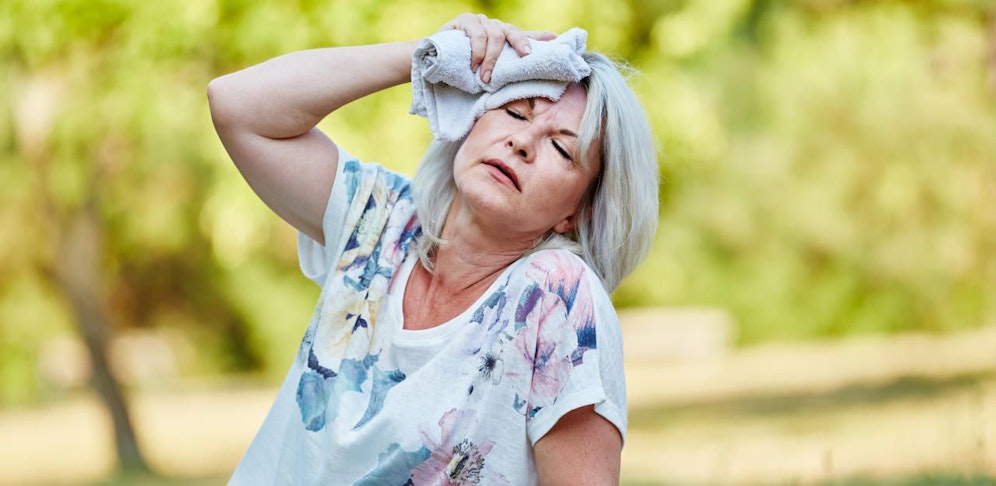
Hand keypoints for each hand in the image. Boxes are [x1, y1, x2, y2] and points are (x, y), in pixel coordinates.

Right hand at [440, 13, 555, 82]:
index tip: (556, 39)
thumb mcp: (485, 71)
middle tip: (525, 57)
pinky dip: (477, 51)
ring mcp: (479, 22)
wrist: (433, 61)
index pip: (524, 34)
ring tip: (485, 77)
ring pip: (494, 35)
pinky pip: (476, 34)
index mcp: (502, 37)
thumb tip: (522, 87)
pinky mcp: (464, 21)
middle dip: (521, 44)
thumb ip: (501, 72)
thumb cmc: (462, 68)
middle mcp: (493, 26)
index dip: (540, 36)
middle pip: (512, 32)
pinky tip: (473, 64)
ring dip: (491, 59)